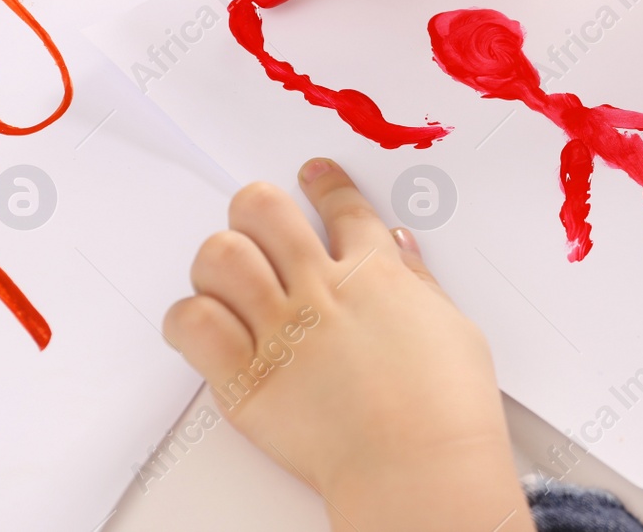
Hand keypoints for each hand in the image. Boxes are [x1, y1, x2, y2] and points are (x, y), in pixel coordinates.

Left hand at [163, 159, 532, 531]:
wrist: (418, 466)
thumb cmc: (447, 407)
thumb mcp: (453, 327)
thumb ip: (420, 282)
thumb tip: (401, 248)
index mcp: (375, 273)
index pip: (341, 206)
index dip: (323, 183)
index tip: (312, 176)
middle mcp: (322, 291)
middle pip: (264, 209)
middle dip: (256, 206)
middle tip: (258, 222)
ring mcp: (282, 332)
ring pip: (220, 256)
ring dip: (219, 260)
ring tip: (229, 277)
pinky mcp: (247, 379)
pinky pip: (194, 324)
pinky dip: (189, 318)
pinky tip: (206, 324)